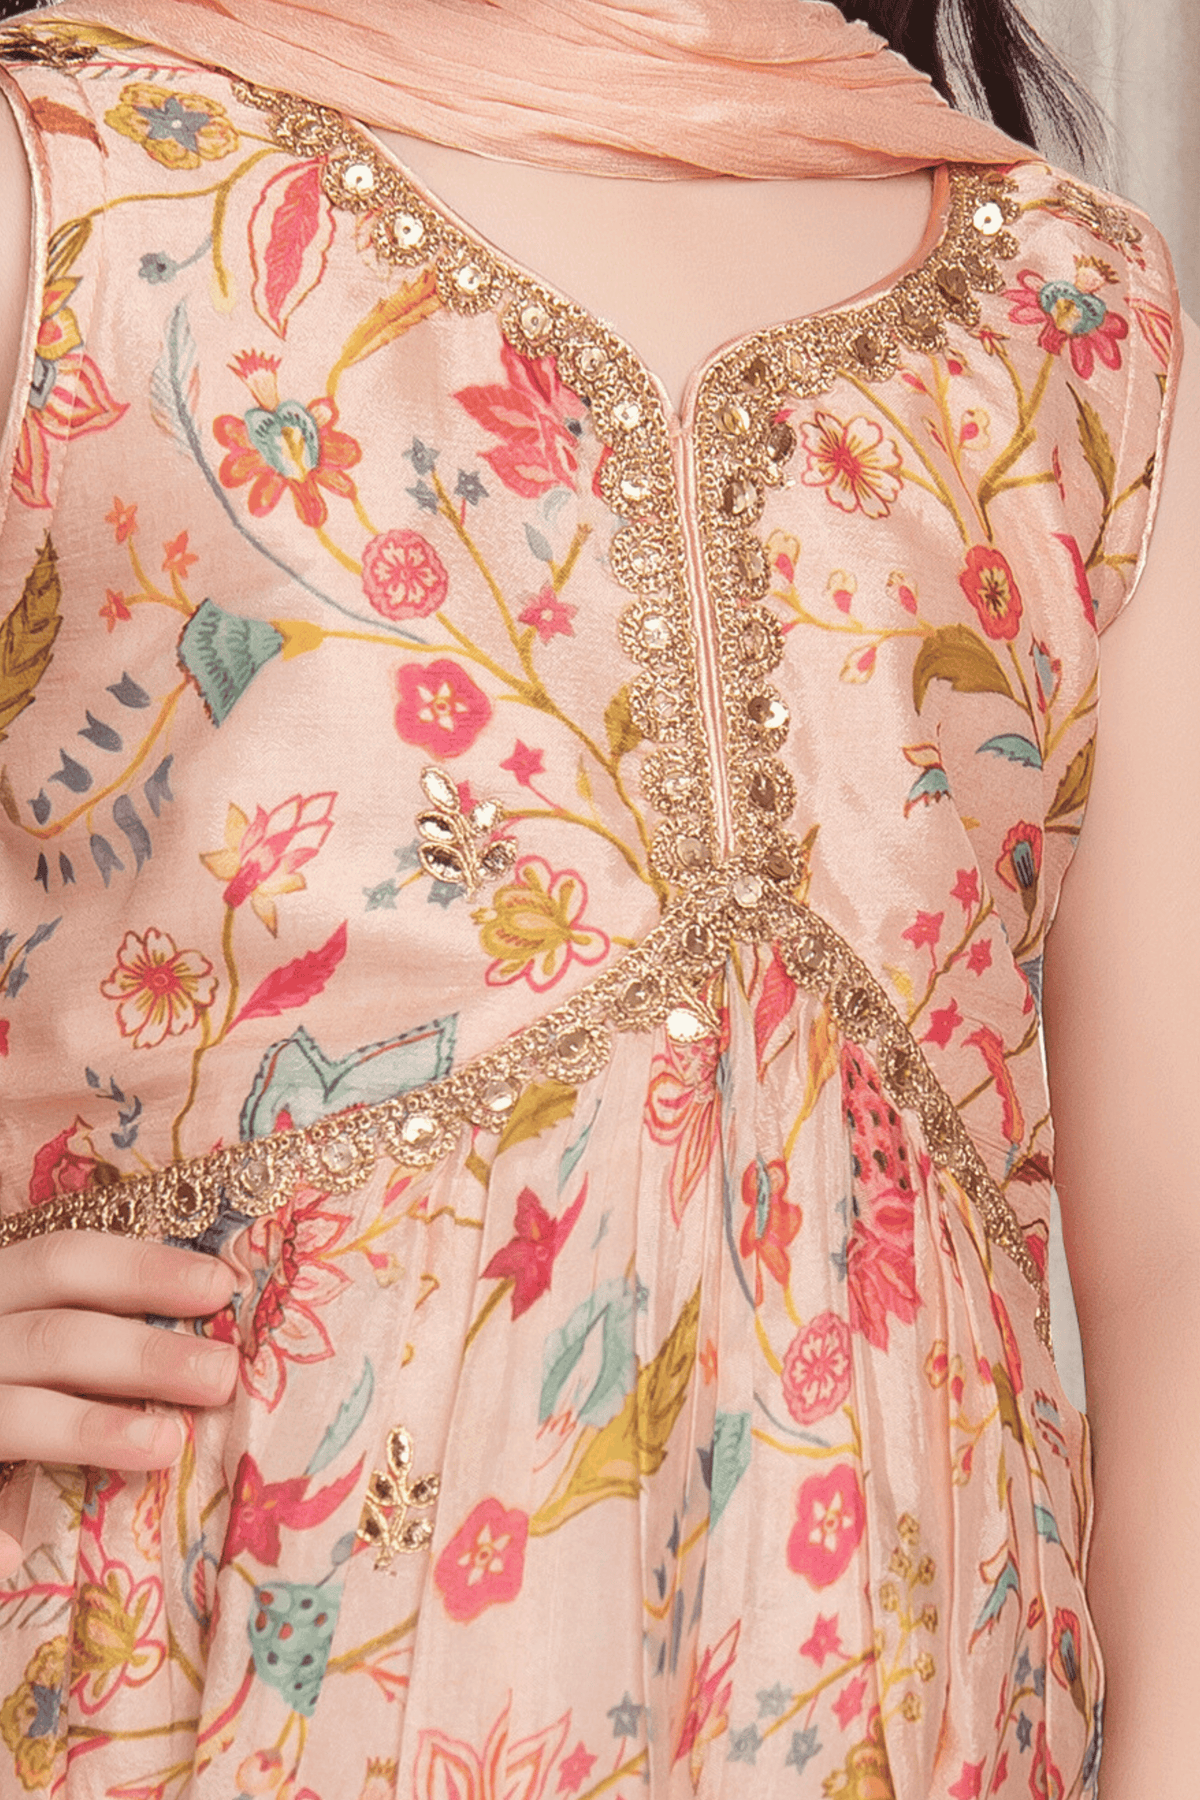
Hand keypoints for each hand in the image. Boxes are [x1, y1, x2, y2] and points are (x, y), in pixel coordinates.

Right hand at [0, 1229, 237, 1577]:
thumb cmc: (6, 1371)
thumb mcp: (23, 1334)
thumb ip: (79, 1325)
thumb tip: (205, 1312)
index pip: (62, 1260)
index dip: (141, 1269)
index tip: (220, 1287)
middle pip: (50, 1336)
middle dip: (141, 1352)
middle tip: (220, 1375)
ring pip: (10, 1414)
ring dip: (87, 1427)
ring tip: (166, 1446)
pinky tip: (15, 1556)